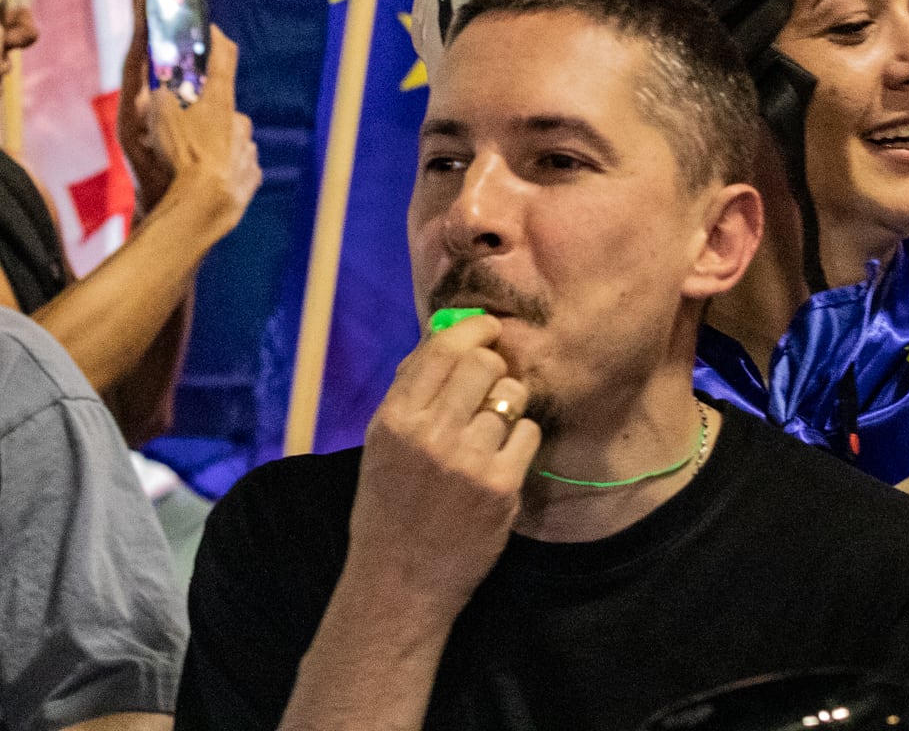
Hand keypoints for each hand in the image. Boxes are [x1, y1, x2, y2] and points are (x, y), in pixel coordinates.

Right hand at [124, 0, 258, 229]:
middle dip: (205, 109)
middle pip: (222, 105)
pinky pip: (237, 167)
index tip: (208, 29)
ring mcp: (248, 149)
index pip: (224, 54)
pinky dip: (224, 169)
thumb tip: (160, 88)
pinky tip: (205, 181)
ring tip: (191, 161)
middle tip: (183, 122)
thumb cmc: (180, 157)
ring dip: (214, 143)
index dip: (216, 37)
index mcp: (219, 100)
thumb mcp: (158, 118)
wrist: (204, 206)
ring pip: (231, 138)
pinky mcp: (251, 177)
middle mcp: (239, 120)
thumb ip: (161, 96)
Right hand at [341, 313, 539, 620]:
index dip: (472, 330)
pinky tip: (504, 457)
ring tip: (494, 427)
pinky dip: (520, 440)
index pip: (441, 349)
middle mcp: (429, 434)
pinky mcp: (500, 487)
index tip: (488, 327)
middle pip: (483, 364)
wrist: (400, 580)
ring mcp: (467, 460)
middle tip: (492, 381)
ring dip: (509, 404)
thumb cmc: (388, 507)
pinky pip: (527, 434)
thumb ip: (409, 393)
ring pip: (510, 396)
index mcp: (394, 419)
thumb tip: (445, 338)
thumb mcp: (380, 444)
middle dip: (493, 366)